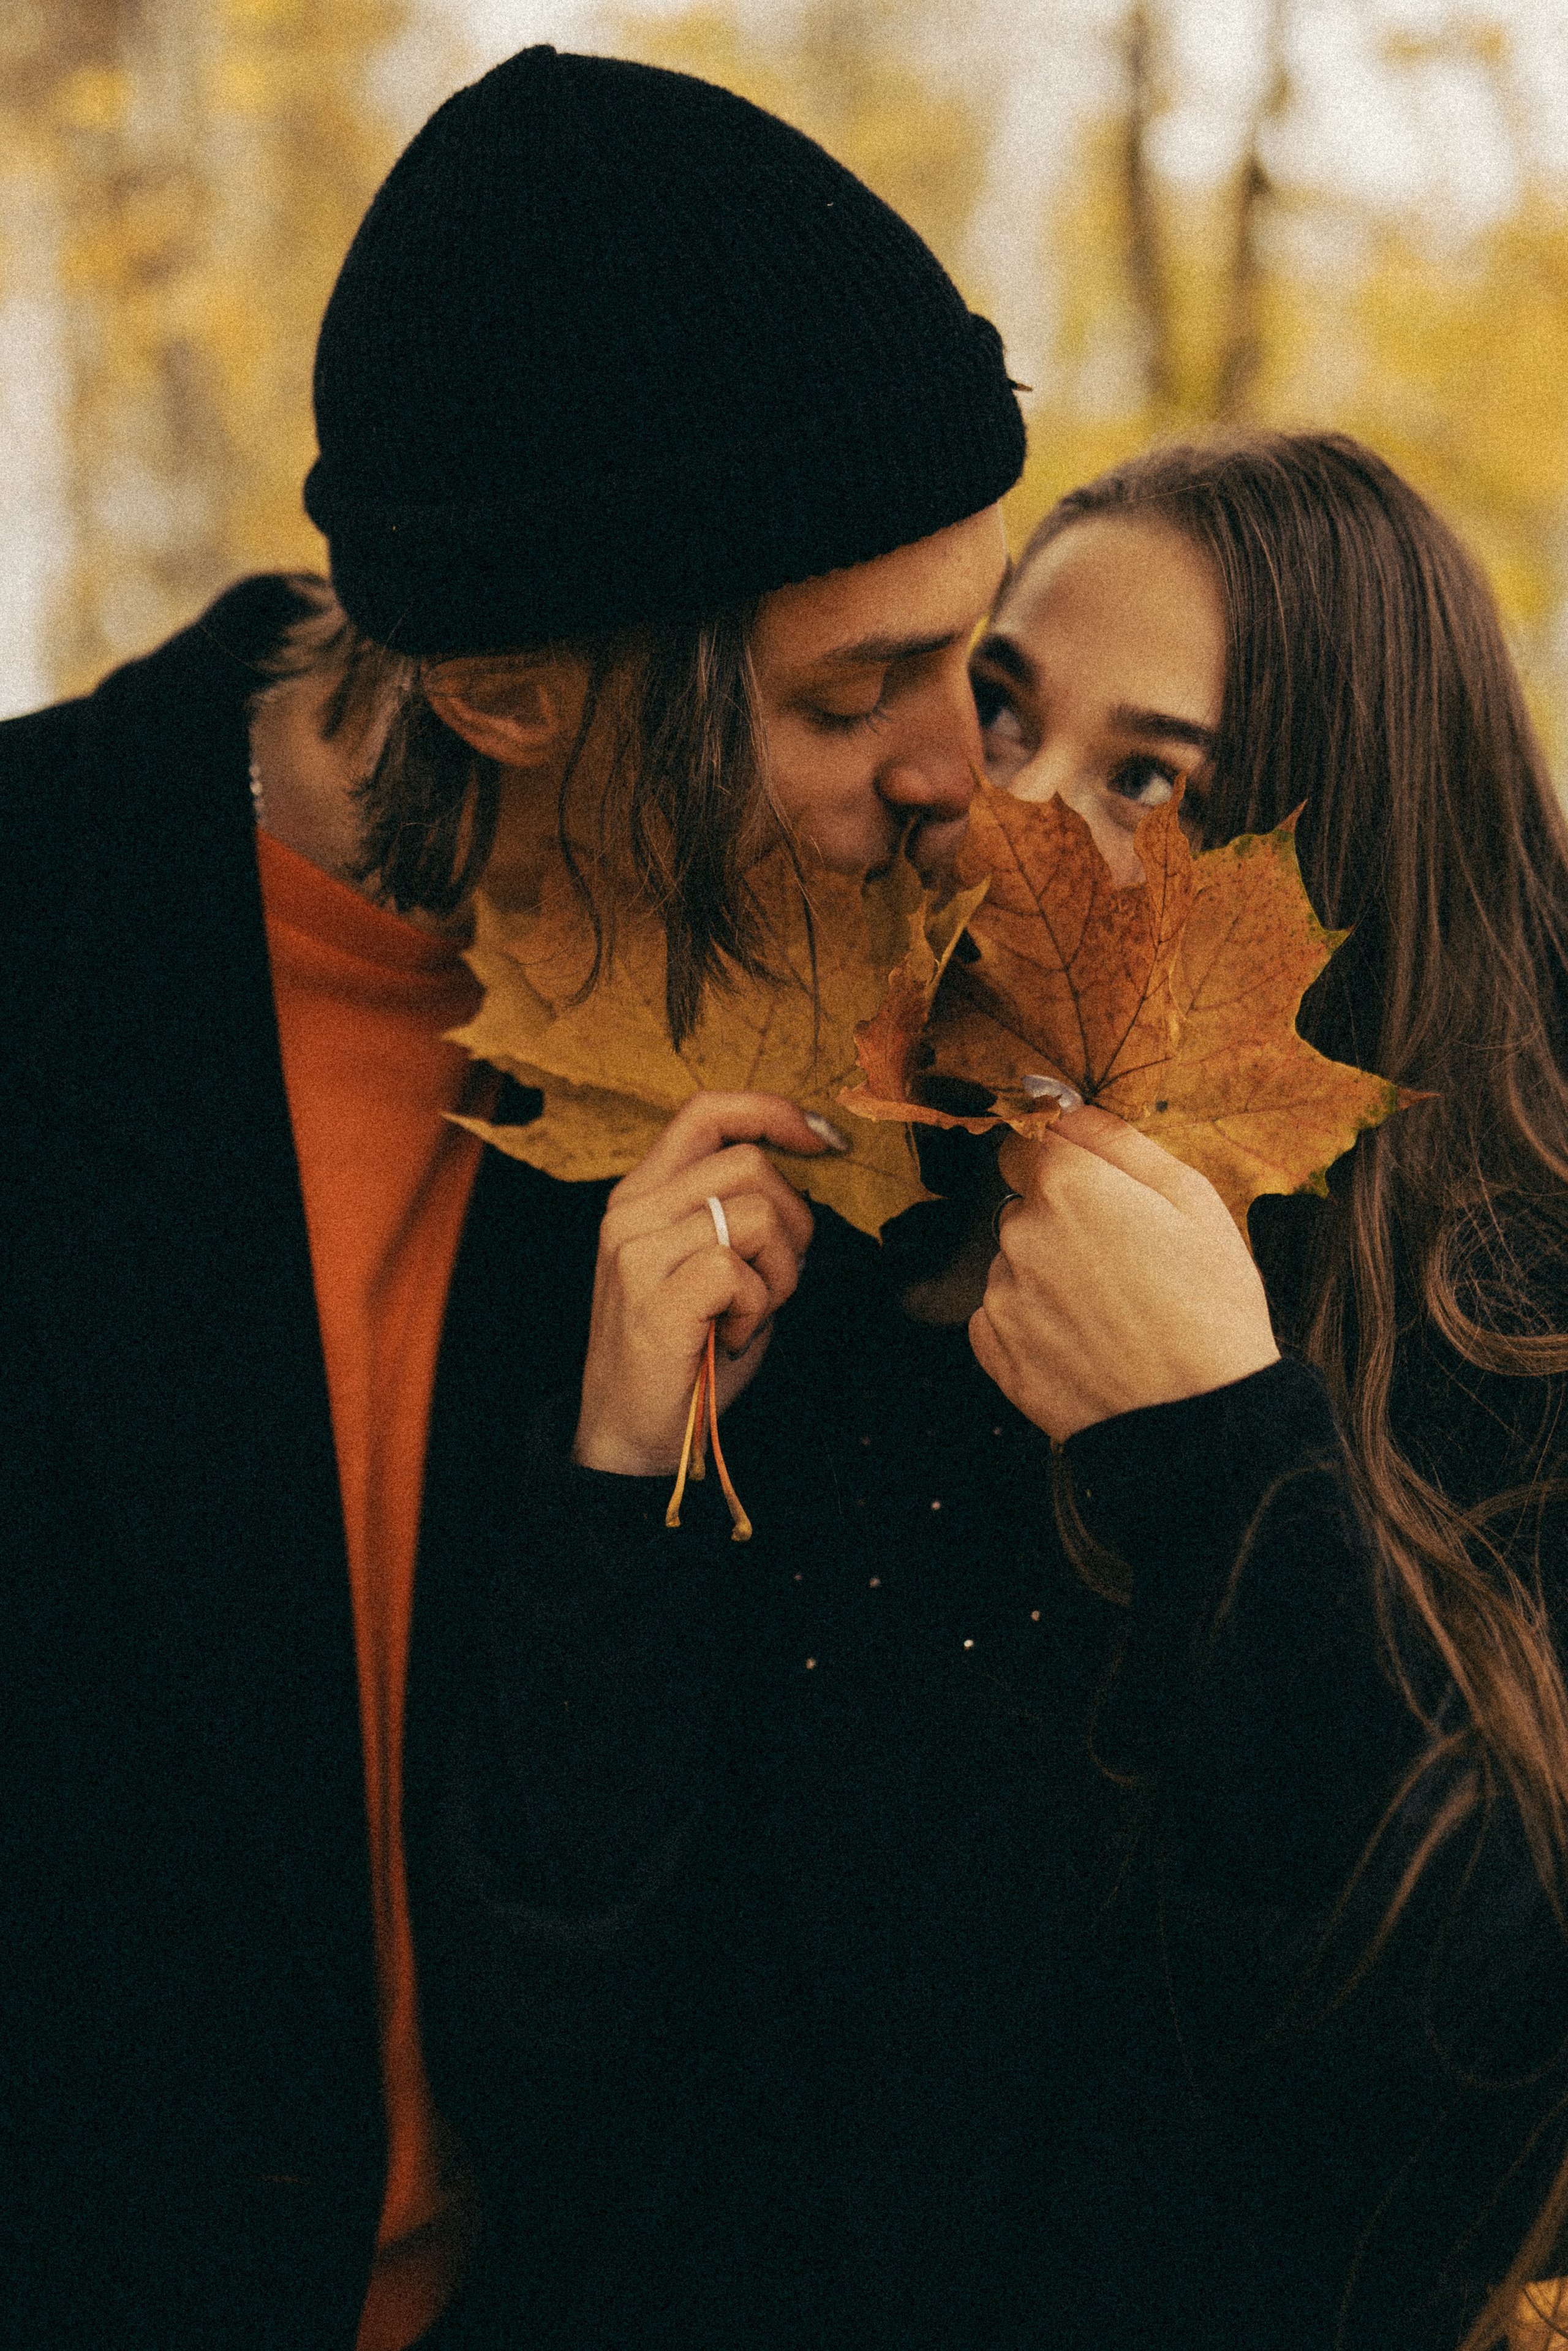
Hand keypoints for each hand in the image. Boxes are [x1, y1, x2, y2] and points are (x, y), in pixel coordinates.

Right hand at [573, 1092, 827, 1474]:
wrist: (630, 1435)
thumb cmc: (685, 1352)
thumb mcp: (708, 1265)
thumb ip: (738, 1214)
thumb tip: (804, 1174)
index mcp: (641, 1194)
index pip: (706, 1111)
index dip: (772, 1112)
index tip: (823, 1141)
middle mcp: (630, 1212)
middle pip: (749, 1163)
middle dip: (794, 1221)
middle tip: (776, 1280)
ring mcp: (636, 1252)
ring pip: (756, 1215)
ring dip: (779, 1272)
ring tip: (748, 1313)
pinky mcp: (655, 1297)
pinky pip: (741, 1269)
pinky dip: (758, 1307)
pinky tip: (732, 1334)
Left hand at [969, 1107, 1279, 1441]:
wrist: (1199, 1418)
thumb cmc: (1210, 1306)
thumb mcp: (1193, 1200)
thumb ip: (1119, 1142)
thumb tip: (1066, 1108)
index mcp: (1068, 1186)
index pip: (1030, 1142)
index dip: (1063, 1162)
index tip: (1093, 1189)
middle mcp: (1021, 1234)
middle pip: (1025, 1206)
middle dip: (1063, 1222)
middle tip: (1126, 1264)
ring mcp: (1003, 1295)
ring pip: (1017, 1263)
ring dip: (1049, 1275)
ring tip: (1112, 1312)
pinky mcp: (996, 1349)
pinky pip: (1003, 1315)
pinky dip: (1035, 1323)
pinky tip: (1086, 1342)